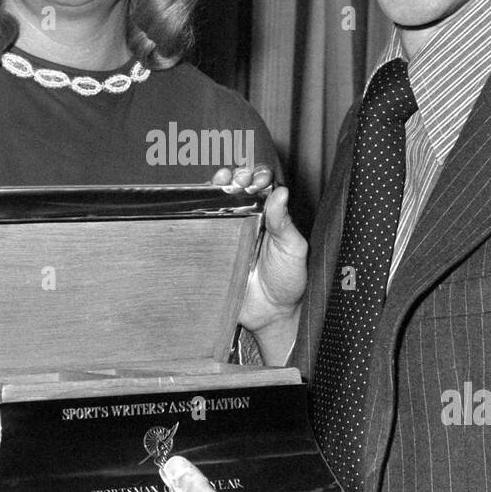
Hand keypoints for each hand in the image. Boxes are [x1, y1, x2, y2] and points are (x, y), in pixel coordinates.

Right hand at [212, 166, 305, 361]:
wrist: (271, 314)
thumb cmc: (288, 281)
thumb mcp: (293, 249)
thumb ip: (285, 222)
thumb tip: (281, 192)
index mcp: (270, 217)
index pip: (262, 188)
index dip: (258, 177)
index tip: (257, 177)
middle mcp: (248, 221)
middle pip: (236, 191)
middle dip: (234, 177)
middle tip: (237, 179)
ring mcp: (228, 235)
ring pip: (217, 204)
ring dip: (216, 188)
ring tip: (219, 181)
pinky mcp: (213, 250)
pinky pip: (202, 229)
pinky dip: (197, 214)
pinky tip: (199, 205)